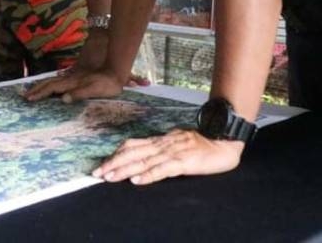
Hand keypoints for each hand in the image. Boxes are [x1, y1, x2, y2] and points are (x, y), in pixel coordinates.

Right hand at [24, 67, 124, 102]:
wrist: (115, 70)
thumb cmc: (108, 84)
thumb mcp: (96, 90)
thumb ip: (80, 93)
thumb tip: (63, 99)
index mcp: (72, 82)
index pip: (52, 88)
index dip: (40, 93)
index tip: (30, 98)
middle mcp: (70, 79)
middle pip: (49, 83)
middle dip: (37, 89)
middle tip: (25, 96)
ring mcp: (73, 77)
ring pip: (53, 81)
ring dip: (42, 86)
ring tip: (32, 91)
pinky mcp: (77, 77)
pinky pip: (59, 81)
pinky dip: (50, 84)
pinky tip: (50, 87)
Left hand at [93, 128, 244, 184]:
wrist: (224, 140)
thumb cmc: (202, 144)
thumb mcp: (177, 143)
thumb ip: (162, 149)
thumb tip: (146, 156)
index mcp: (160, 140)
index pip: (132, 146)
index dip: (116, 155)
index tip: (102, 164)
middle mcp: (162, 144)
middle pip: (132, 153)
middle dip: (113, 163)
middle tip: (97, 173)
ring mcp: (172, 152)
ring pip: (143, 161)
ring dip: (124, 170)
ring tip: (109, 177)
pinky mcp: (184, 162)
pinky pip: (163, 169)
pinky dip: (148, 175)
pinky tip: (137, 180)